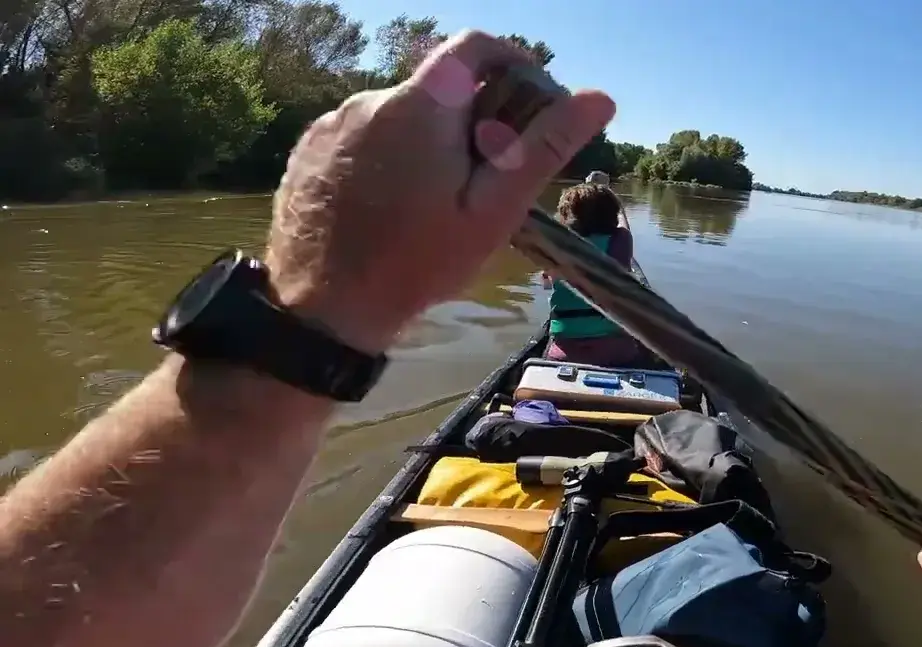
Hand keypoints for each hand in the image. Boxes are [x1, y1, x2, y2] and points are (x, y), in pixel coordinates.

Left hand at [263, 30, 615, 352]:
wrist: (318, 310)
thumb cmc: (413, 263)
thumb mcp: (492, 212)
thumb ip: (542, 148)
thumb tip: (599, 99)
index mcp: (420, 105)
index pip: (474, 46)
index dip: (512, 62)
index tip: (529, 102)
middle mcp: (369, 99)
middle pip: (436, 87)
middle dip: (470, 118)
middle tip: (488, 178)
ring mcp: (331, 124)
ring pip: (399, 115)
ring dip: (427, 141)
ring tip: (437, 203)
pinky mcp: (308, 150)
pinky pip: (362, 136)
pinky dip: (388, 156)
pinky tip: (393, 206)